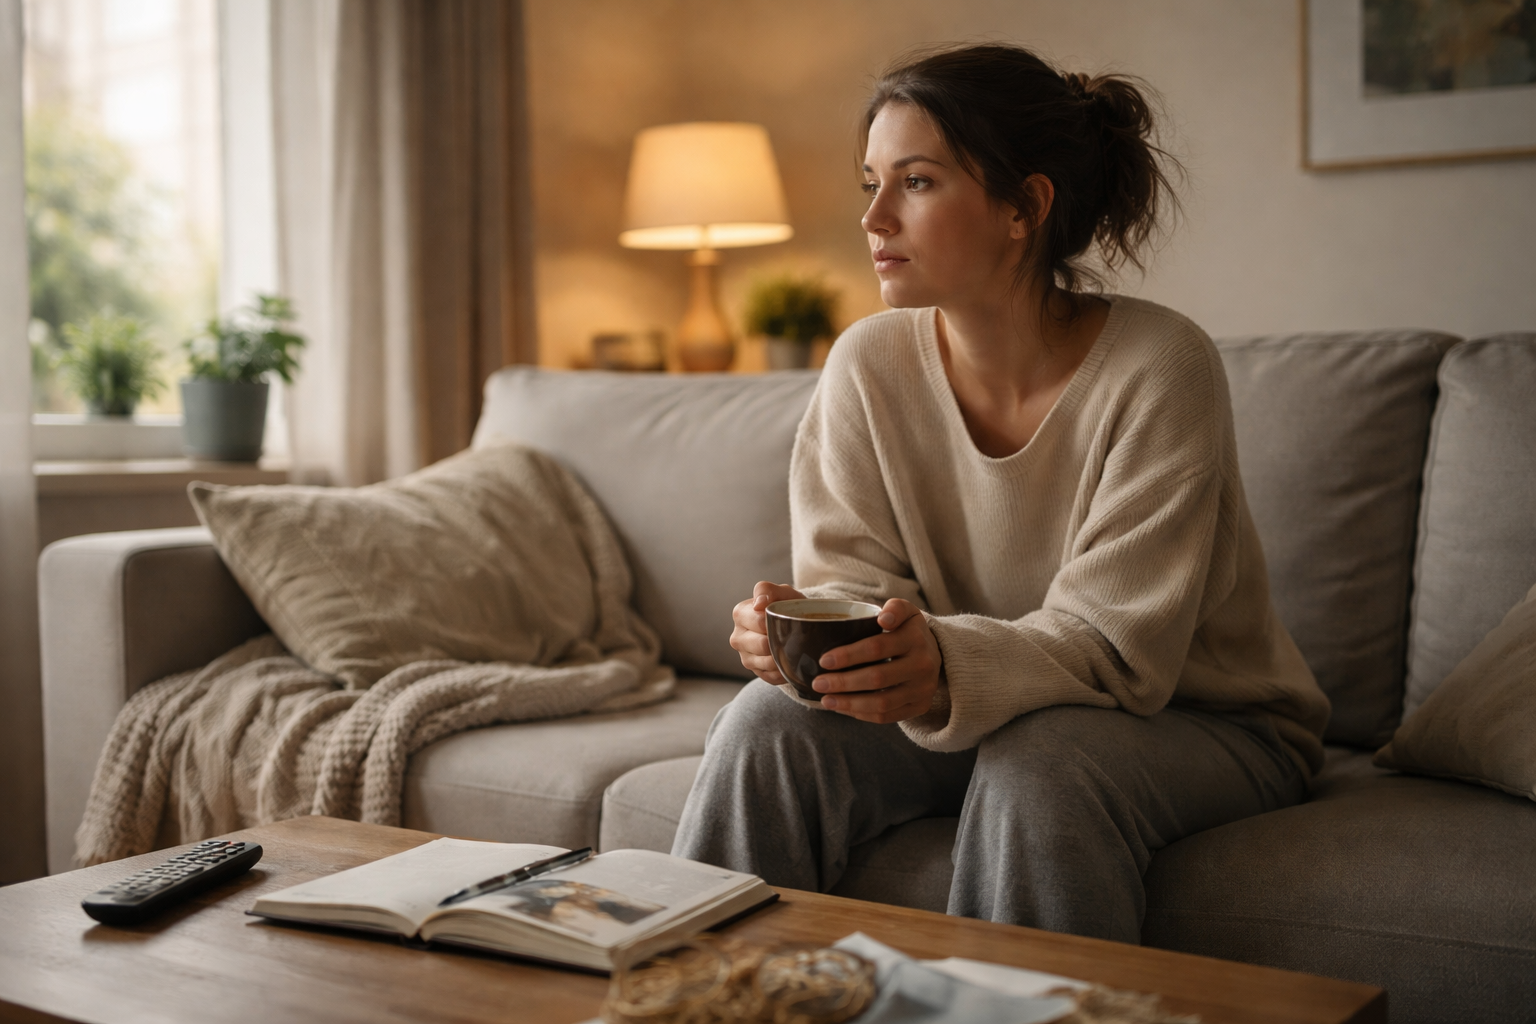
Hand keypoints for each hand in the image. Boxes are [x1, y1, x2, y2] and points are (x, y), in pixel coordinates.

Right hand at [730, 581, 804, 684]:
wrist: (795, 623)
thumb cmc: (786, 605)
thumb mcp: (781, 591)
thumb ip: (767, 590)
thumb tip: (758, 604)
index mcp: (740, 614)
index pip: (759, 622)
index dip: (776, 622)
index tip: (787, 618)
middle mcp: (738, 637)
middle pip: (762, 645)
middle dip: (780, 640)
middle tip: (793, 634)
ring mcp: (745, 657)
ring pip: (767, 663)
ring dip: (783, 657)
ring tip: (793, 647)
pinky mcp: (756, 672)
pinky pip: (772, 676)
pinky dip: (784, 670)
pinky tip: (790, 659)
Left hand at [814, 599, 941, 723]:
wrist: (934, 652)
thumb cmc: (907, 630)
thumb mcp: (904, 610)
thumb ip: (894, 608)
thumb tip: (883, 619)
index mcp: (915, 638)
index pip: (877, 647)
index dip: (848, 655)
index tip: (824, 660)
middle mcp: (923, 665)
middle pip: (877, 678)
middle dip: (843, 682)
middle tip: (818, 683)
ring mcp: (923, 689)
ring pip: (882, 703)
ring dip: (849, 704)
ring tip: (825, 700)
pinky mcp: (920, 707)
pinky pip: (887, 716)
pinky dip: (862, 714)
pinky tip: (843, 708)